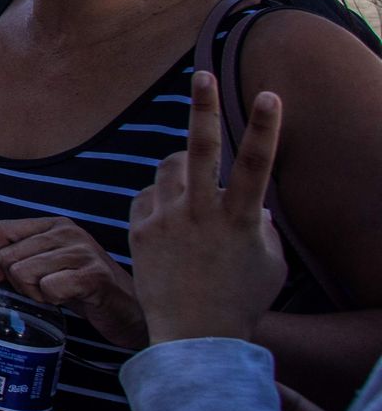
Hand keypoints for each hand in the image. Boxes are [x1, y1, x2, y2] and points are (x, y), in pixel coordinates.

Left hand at [0, 217, 146, 347]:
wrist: (126, 310)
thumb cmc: (83, 288)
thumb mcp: (45, 268)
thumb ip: (14, 258)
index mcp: (54, 224)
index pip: (1, 229)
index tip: (4, 276)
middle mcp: (68, 231)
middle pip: (8, 257)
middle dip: (17, 282)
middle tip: (42, 289)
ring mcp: (82, 251)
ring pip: (23, 273)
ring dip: (34, 293)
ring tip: (57, 294)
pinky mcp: (93, 275)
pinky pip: (48, 288)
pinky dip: (52, 300)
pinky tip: (69, 299)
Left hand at [128, 70, 286, 343]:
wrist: (192, 335)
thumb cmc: (241, 299)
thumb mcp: (270, 263)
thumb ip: (263, 227)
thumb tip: (258, 206)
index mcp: (239, 220)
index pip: (256, 165)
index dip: (266, 128)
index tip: (271, 95)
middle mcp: (200, 214)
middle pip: (199, 150)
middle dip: (203, 108)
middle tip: (202, 75)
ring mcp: (166, 221)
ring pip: (170, 169)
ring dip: (182, 166)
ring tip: (192, 191)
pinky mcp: (140, 230)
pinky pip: (149, 196)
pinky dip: (160, 198)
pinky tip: (170, 220)